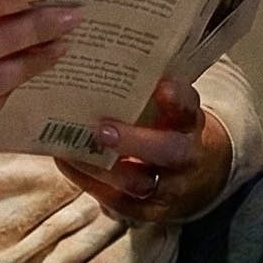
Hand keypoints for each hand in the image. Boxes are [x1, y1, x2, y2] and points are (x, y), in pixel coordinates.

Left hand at [54, 77, 232, 225]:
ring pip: (138, 183)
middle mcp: (185, 155)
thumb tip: (95, 50)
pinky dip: (90, 183)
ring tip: (68, 149)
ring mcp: (169, 187)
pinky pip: (118, 202)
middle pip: (168, 151)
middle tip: (101, 129)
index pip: (188, 107)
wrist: (196, 175)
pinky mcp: (148, 211)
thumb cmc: (167, 125)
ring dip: (101, 168)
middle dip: (135, 142)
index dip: (176, 98)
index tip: (161, 86)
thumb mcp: (166, 105)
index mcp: (189, 121)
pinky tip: (67, 162)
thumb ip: (144, 86)